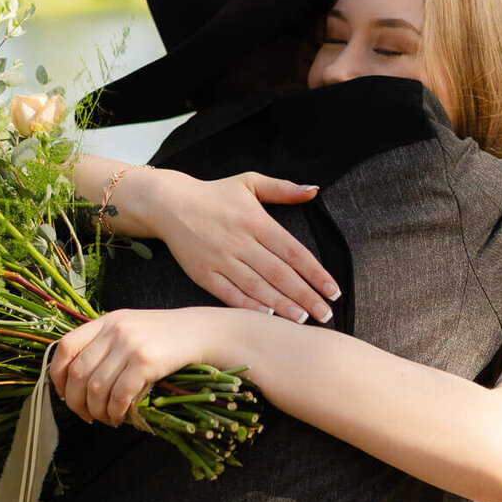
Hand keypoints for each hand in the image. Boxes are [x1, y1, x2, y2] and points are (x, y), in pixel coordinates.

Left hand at [50, 307, 235, 426]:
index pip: (65, 347)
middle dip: (77, 402)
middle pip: (78, 373)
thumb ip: (105, 345)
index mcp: (106, 321)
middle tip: (86, 416)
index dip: (57, 375)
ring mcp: (130, 344)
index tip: (64, 394)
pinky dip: (116, 411)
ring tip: (106, 419)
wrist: (202, 332)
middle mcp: (114, 330)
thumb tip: (77, 380)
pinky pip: (119, 394)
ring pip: (96, 388)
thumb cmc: (165, 338)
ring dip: (97, 411)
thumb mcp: (130, 330)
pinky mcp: (146, 361)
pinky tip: (121, 417)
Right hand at [139, 168, 339, 323]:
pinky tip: (267, 316)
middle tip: (326, 314)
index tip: (333, 290)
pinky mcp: (203, 273)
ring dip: (282, 305)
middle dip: (306, 296)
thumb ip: (282, 189)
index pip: (294, 251)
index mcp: (256, 221)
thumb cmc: (214, 194)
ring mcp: (221, 259)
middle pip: (280, 274)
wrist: (168, 203)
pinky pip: (229, 294)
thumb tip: (314, 190)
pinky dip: (248, 306)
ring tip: (303, 320)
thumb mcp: (249, 182)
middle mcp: (240, 242)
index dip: (315, 272)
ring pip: (257, 287)